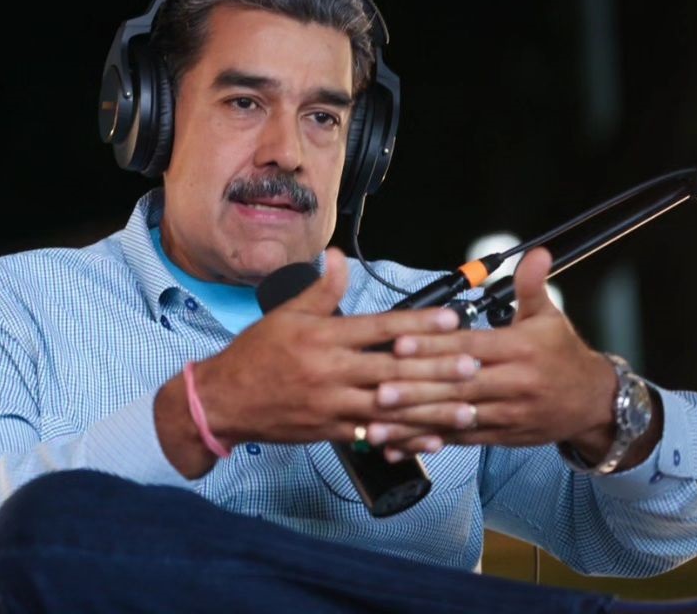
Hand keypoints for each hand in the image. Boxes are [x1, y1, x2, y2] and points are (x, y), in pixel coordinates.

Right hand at [154, 247, 470, 477]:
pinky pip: (375, 437)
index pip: (379, 328)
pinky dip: (405, 440)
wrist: (223, 402)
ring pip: (391, 408)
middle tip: (473, 364)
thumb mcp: (285, 314)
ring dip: (432, 408)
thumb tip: (338, 257)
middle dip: (437, 368)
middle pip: (393, 369)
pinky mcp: (331, 432)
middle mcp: (331, 372)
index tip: (452, 319)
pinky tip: (433, 440)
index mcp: (322, 338)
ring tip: (466, 406)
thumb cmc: (254, 355)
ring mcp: (332, 406)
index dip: (418, 322)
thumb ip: (321, 289)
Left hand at [366, 248, 645, 464]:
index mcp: (519, 350)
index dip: (434, 345)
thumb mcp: (550, 317)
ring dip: (413, 423)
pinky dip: (426, 444)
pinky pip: (458, 441)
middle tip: (377, 390)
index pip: (469, 347)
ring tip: (375, 425)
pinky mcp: (498, 437)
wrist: (593, 403)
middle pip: (457, 387)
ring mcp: (504, 414)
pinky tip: (395, 447)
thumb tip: (537, 251)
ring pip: (454, 418)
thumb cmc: (562, 354)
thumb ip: (532, 286)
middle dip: (415, 390)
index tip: (399, 343)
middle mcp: (511, 384)